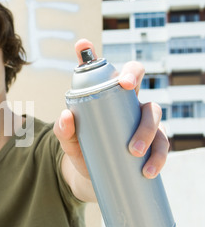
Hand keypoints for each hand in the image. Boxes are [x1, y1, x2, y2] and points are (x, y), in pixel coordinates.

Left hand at [54, 39, 168, 198]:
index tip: (92, 50)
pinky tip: (148, 169)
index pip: (109, 71)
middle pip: (138, 79)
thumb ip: (63, 129)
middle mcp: (127, 104)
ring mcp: (143, 122)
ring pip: (154, 114)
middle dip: (134, 77)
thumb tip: (66, 115)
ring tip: (133, 150)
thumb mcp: (68, 141)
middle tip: (127, 87)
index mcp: (107, 97)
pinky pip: (163, 145)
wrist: (92, 176)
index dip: (99, 56)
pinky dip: (158, 157)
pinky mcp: (153, 144)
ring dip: (147, 130)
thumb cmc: (81, 149)